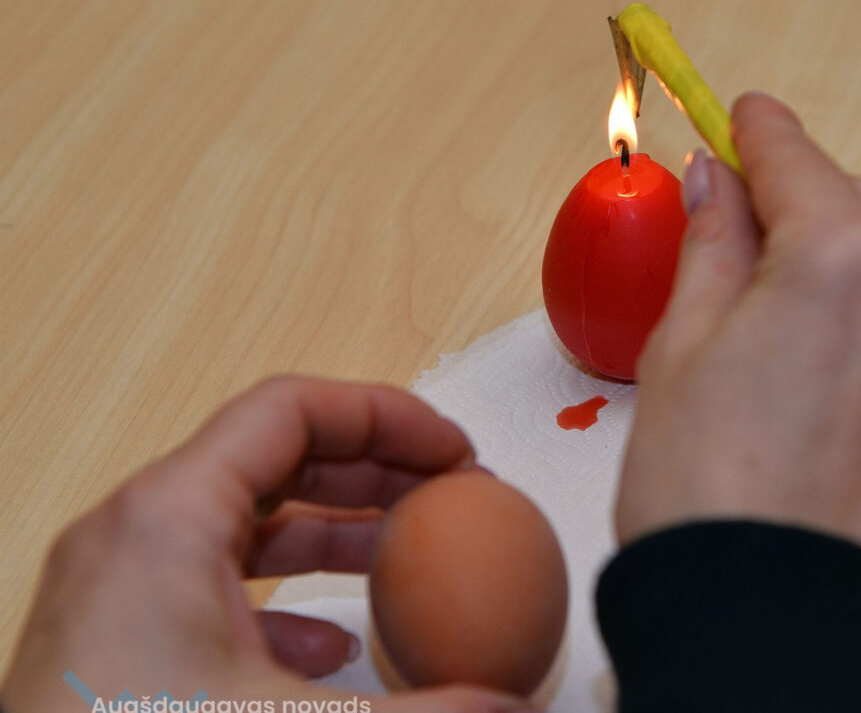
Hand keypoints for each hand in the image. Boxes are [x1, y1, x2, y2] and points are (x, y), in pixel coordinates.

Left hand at [1, 377, 533, 711]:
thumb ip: (421, 712)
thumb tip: (512, 707)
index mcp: (169, 516)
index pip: (292, 411)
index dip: (387, 417)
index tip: (454, 455)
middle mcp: (135, 533)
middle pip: (273, 456)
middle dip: (372, 470)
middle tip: (448, 497)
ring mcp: (118, 587)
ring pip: (245, 522)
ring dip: (335, 531)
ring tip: (407, 558)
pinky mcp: (116, 641)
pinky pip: (214, 585)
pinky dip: (286, 596)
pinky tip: (334, 647)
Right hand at [616, 92, 860, 587]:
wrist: (760, 613)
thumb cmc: (704, 494)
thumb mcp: (683, 347)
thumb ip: (714, 246)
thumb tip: (716, 181)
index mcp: (839, 264)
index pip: (800, 165)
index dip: (762, 137)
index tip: (746, 120)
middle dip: (815, 196)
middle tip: (767, 214)